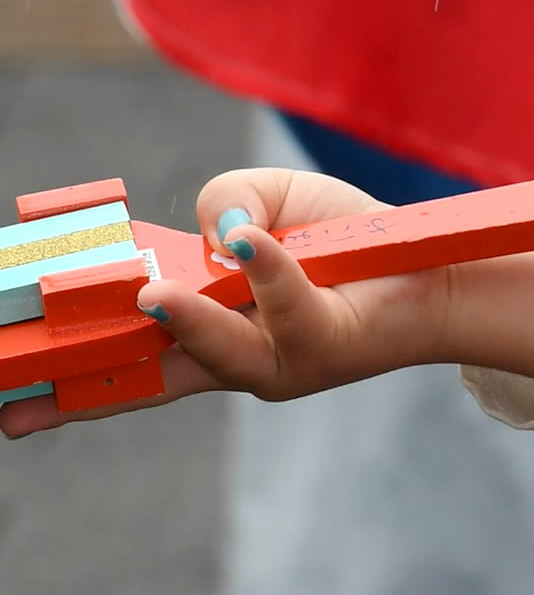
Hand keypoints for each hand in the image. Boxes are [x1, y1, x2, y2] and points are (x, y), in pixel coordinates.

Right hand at [1, 166, 533, 436]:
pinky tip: (251, 245)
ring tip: (153, 291)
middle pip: (140, 378)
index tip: (10, 398)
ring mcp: (273, 360)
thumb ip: (228, 196)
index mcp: (201, 326)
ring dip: (182, 321)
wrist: (432, 266)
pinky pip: (289, 307)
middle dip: (83, 380)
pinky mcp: (323, 344)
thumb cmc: (346, 237)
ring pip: (212, 350)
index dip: (64, 374)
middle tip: (25, 382)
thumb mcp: (275, 197)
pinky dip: (268, 272)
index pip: (118, 355)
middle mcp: (228, 357)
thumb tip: (218, 232)